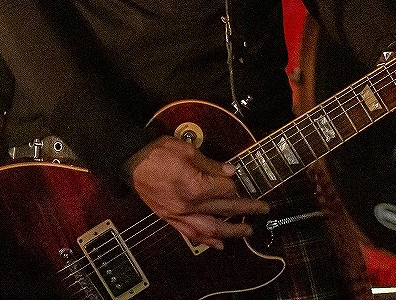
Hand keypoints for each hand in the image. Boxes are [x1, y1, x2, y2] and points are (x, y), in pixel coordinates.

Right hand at [126, 136, 268, 249]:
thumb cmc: (160, 152)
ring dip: (231, 232)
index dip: (235, 185)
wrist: (132, 161)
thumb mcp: (188, 150)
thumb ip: (212, 164)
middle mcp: (189, 205)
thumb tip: (231, 172)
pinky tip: (218, 245)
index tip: (240, 180)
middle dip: (246, 210)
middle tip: (263, 210)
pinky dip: (206, 241)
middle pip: (224, 210)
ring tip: (247, 232)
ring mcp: (179, 215)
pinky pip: (190, 234)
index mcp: (195, 186)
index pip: (226, 190)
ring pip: (210, 229)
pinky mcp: (170, 219)